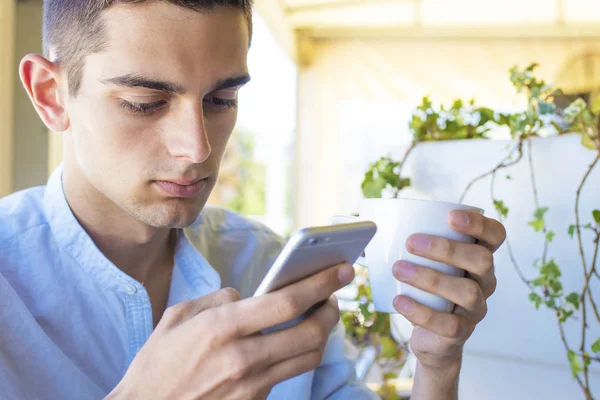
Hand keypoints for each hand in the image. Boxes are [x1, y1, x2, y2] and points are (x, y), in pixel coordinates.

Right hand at [106, 263, 354, 399]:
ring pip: (309, 356)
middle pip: (310, 331)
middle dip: (332, 309)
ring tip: (321, 316)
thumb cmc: (157, 365)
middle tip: (335, 295)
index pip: (287, 302)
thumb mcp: (176, 318)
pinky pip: (288, 374)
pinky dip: (299, 354)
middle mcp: (243, 357)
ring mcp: (252, 385)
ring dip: (323, 333)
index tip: (340, 269)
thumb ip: (217, 300)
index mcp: (222, 327)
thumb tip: (248, 296)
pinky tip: (294, 341)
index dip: (321, 283)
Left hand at [392, 210, 505, 369]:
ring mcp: (476, 308)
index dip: (479, 224)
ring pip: (467, 292)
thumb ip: (406, 245)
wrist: (431, 337)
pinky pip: (448, 324)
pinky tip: (399, 301)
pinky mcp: (461, 332)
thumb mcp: (424, 264)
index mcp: (478, 257)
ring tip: (398, 270)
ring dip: (430, 278)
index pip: (495, 235)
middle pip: (482, 260)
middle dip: (447, 249)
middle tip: (411, 242)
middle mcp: (485, 282)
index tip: (450, 217)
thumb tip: (366, 232)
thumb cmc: (426, 289)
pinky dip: (421, 311)